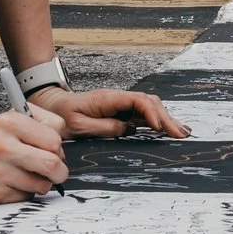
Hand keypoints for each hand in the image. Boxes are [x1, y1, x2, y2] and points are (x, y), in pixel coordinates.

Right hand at [0, 102, 71, 203]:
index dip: (58, 146)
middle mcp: (2, 146)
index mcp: (9, 122)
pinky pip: (27, 197)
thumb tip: (62, 144)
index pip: (55, 138)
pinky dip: (26, 193)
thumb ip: (42, 122)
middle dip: (59, 170)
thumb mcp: (11, 118)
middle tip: (55, 170)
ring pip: (42, 185)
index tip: (52, 150)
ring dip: (42, 183)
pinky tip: (14, 183)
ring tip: (30, 175)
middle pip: (52, 164)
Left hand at [36, 82, 189, 142]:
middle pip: (149, 103)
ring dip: (166, 119)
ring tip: (182, 132)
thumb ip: (103, 127)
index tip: (160, 128)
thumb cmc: (61, 115)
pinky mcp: (119, 113)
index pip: (138, 101)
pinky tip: (167, 130)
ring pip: (149, 108)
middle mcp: (117, 99)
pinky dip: (156, 122)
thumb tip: (128, 130)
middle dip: (167, 118)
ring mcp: (119, 105)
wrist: (50, 106)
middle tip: (181, 134)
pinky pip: (141, 115)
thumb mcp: (77, 125)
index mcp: (108, 99)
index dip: (152, 114)